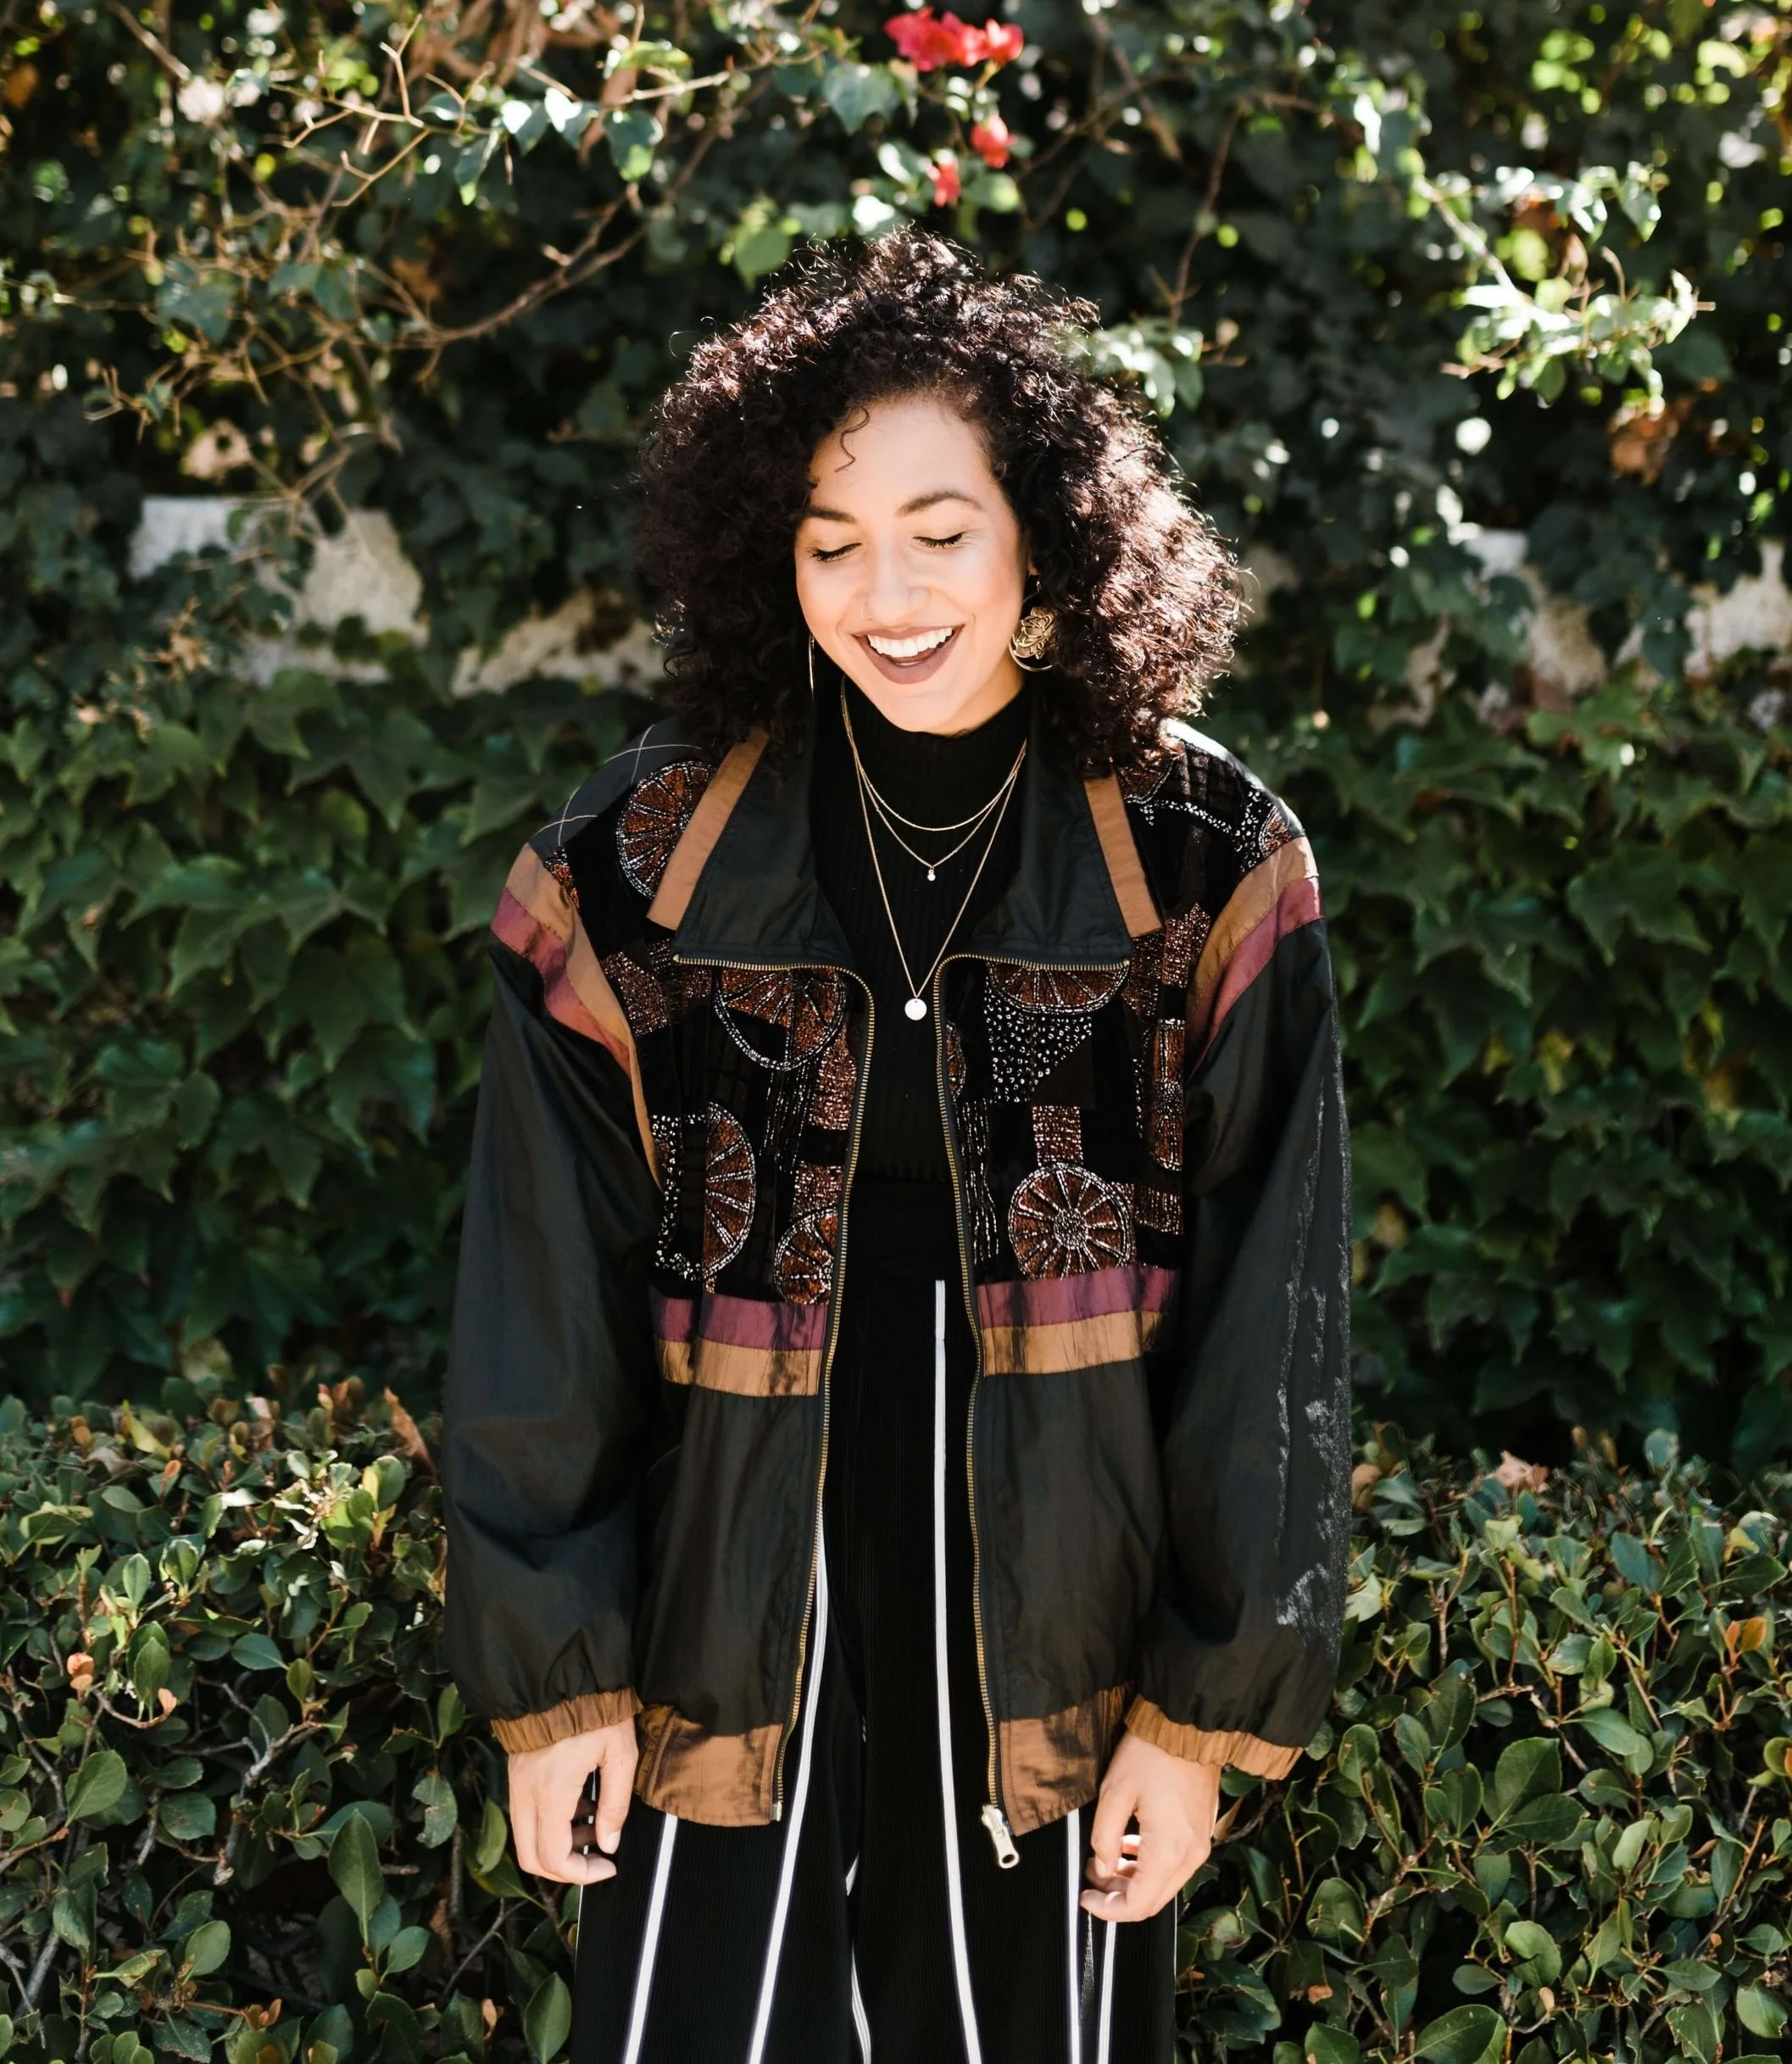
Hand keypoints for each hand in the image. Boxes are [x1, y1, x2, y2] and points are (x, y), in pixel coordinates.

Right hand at [508, 1719, 637, 1885]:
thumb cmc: (597, 1709)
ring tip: (595, 1822)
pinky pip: (527, 1813)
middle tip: (597, 1857)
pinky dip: (551, 1821)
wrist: (565, 1672)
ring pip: (527, 1837)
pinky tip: (582, 1802)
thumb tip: (609, 1843)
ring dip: (560, 1842)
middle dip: (566, 1867)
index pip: (554, 1858)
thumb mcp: (620, 1754)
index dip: (582, 1874)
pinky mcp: (517, 1772)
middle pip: (532, 1857)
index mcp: (551, 1792)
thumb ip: (616, 1804)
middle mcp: (526, 1792)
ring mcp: (517, 1782)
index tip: (608, 1865)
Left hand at [1081, 1729, 1220, 1921]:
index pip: (1137, 1905)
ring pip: (1163, 1883)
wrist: (1188, 1726)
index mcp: (1169, 1852)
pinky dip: (1150, 1864)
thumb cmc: (1152, 1754)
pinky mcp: (1201, 1832)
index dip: (1108, 1909)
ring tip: (1106, 1860)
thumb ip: (1104, 1837)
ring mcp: (1200, 1845)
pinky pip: (1175, 1863)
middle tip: (1092, 1878)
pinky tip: (1130, 1845)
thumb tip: (1102, 1865)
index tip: (1086, 1898)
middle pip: (1153, 1900)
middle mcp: (1190, 1856)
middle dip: (1118, 1895)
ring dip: (1133, 1879)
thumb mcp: (1114, 1793)